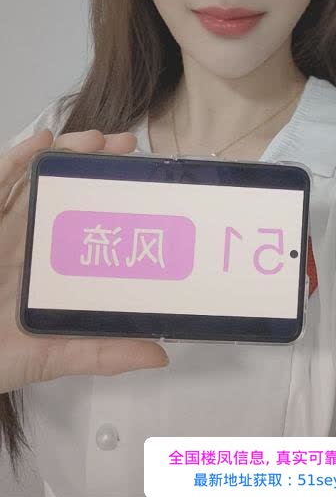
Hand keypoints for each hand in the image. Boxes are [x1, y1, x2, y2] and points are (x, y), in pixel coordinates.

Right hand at [0, 128, 168, 393]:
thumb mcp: (51, 356)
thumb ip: (99, 353)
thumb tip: (159, 355)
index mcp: (51, 260)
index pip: (87, 217)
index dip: (113, 194)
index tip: (146, 178)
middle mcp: (29, 236)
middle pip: (65, 187)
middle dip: (95, 161)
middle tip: (127, 146)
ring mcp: (2, 225)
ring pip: (35, 177)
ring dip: (64, 151)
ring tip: (94, 140)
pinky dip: (16, 158)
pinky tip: (40, 141)